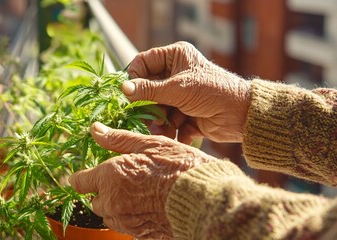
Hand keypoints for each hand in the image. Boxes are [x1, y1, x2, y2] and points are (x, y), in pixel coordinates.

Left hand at [69, 122, 213, 238]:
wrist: (206, 200)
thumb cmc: (180, 166)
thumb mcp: (151, 145)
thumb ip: (119, 140)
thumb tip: (95, 130)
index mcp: (110, 177)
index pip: (80, 182)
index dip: (83, 177)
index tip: (89, 174)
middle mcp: (113, 202)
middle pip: (94, 201)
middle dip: (103, 191)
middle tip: (124, 180)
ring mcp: (127, 222)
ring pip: (109, 216)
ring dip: (116, 205)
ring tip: (139, 193)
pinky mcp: (141, 234)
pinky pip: (127, 226)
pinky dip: (131, 216)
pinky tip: (149, 205)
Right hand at [125, 41, 250, 142]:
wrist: (242, 116)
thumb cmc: (213, 91)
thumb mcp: (178, 89)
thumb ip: (149, 90)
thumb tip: (123, 89)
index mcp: (175, 57)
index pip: (144, 62)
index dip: (135, 77)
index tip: (130, 94)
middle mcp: (175, 74)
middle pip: (148, 90)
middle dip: (148, 106)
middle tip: (147, 118)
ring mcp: (180, 95)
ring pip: (157, 108)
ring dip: (159, 121)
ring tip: (164, 129)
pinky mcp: (184, 114)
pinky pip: (168, 122)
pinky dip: (171, 130)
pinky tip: (178, 133)